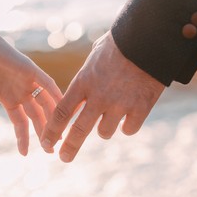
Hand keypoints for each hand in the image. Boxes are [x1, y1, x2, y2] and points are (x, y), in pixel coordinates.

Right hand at [0, 28, 61, 155]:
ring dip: (53, 119)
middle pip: (37, 115)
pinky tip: (63, 110)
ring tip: (59, 136)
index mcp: (8, 98)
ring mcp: (27, 81)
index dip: (23, 138)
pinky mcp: (31, 70)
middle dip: (43, 132)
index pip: (20, 122)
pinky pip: (47, 84)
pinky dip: (56, 96)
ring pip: (45, 103)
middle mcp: (21, 91)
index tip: (24, 154)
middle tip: (51, 150)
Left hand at [41, 31, 164, 161]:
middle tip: (63, 158)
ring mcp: (120, 104)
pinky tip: (130, 115)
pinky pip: (129, 129)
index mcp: (83, 82)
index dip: (52, 131)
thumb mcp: (94, 57)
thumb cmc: (119, 44)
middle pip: (79, 130)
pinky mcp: (141, 108)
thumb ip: (85, 78)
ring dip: (105, 128)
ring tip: (111, 115)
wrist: (150, 38)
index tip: (46, 142)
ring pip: (105, 132)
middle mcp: (99, 97)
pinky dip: (128, 125)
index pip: (62, 113)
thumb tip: (79, 93)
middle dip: (69, 147)